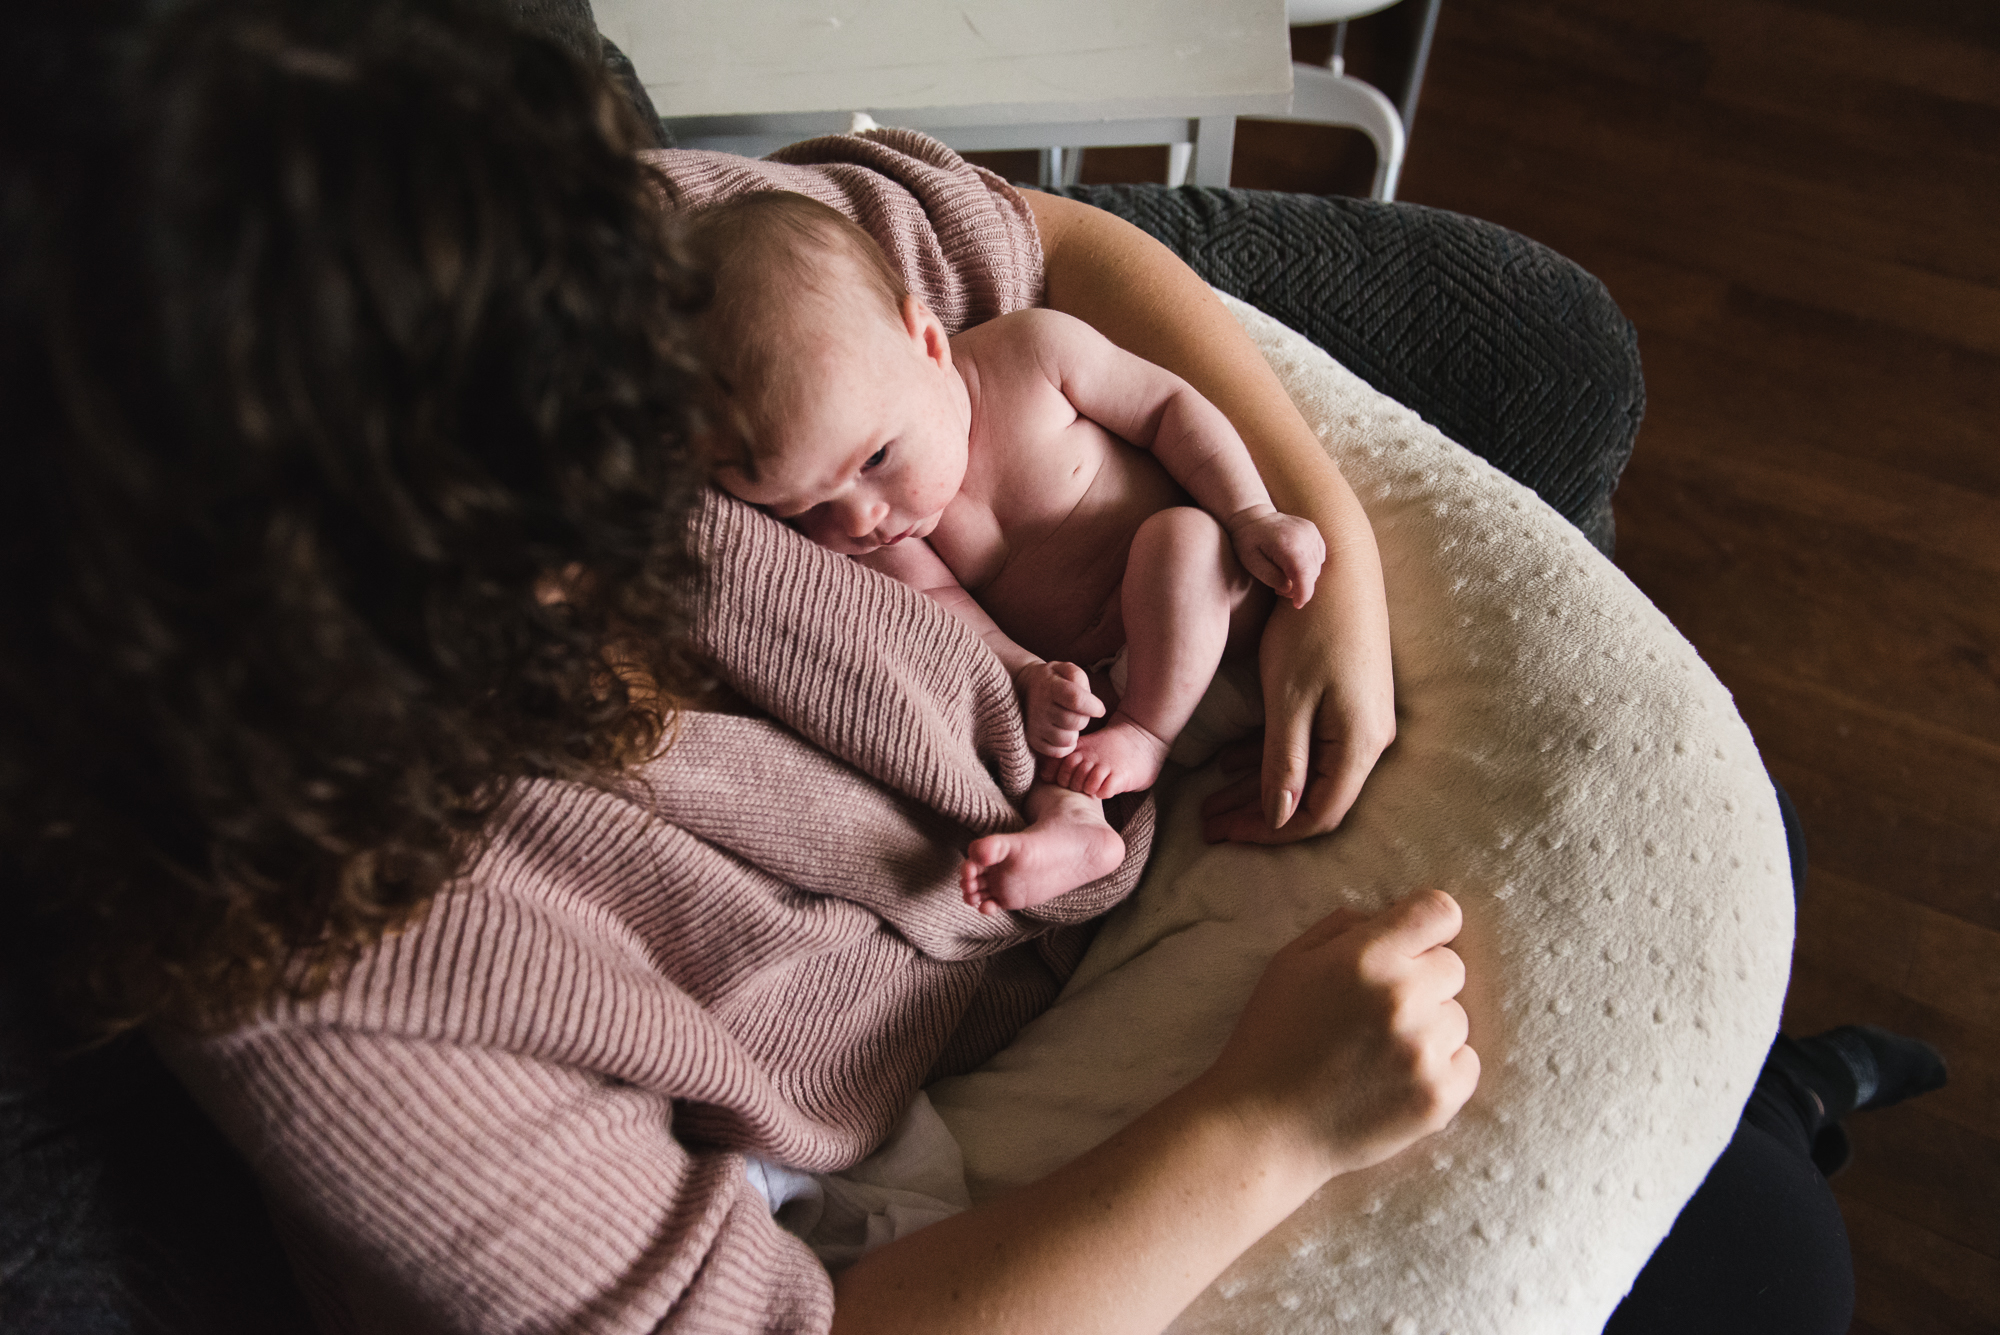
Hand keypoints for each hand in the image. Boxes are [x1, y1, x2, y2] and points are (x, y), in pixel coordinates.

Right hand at [1014, 660, 1105, 757]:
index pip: (1076, 700)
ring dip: (1075, 732)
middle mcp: (1040, 708)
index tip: (1099, 708)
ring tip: (1069, 722)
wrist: (1024, 689)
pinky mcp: (1034, 741)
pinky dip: (1066, 745)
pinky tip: (1063, 732)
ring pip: (1069, 740)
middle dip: (1084, 718)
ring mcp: (1035, 727)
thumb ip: (1079, 678)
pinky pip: (1059, 752)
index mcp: (1050, 687)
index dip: (1094, 706)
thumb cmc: (1052, 680)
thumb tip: (1092, 702)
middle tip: (1079, 712)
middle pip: (1076, 722)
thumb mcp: (1065, 669)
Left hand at [1200, 533, 1395, 840]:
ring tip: (1209, 799)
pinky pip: (1310, 744)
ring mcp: (1360, 718)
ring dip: (1258, 787)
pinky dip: (1270, 757)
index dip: (1269, 832)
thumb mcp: (1288, 701)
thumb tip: (1279, 819)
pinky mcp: (1347, 700)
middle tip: (1207, 821)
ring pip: (1307, 772)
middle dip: (1257, 815)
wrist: (1339, 565)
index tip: (1224, 833)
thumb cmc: (1310, 630)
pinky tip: (1229, 762)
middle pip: (1311, 798)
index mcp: (1359, 745)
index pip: (1316, 815)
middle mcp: (1369, 739)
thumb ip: (1284, 764)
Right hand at [1201, 888, 1478, 1178]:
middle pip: (1453, 967)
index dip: (1429, 924)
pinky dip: (1441, 1067)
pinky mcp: (1438, 1099)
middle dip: (1422, 979)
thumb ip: (1344, 927)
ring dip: (1429, 1026)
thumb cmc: (1271, 1038)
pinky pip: (1467, 1062)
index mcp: (1365, 957)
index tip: (1415, 942)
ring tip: (1380, 1049)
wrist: (1263, 1126)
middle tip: (1380, 1008)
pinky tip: (1398, 1076)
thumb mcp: (1290, 962)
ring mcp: (1424, 1052)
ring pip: (1458, 1017)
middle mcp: (1402, 998)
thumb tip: (1391, 916)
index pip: (1439, 911)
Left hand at [1225, 507, 1326, 609]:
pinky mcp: (1314, 532)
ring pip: (1316, 568)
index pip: (1304, 573)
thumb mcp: (1251, 563)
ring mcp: (1311, 532)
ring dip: (1302, 578)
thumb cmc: (1248, 542)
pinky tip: (1291, 564)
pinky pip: (1318, 558)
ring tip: (1282, 575)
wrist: (1253, 516)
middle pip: (1311, 574)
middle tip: (1278, 588)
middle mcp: (1303, 536)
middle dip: (1298, 587)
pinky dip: (1307, 566)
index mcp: (1287, 544)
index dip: (1304, 593)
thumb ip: (1271, 578)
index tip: (1297, 605)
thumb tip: (1290, 588)